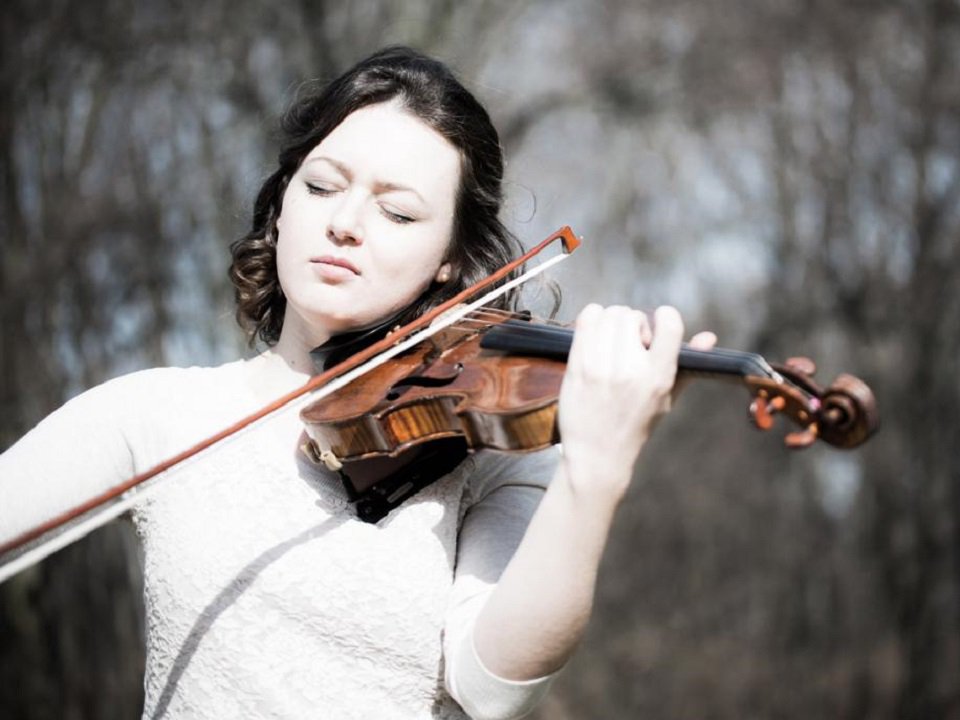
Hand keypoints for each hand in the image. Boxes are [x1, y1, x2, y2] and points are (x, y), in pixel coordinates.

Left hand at [556, 304, 711, 502]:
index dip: (665, 316)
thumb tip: (709, 337)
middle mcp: (630, 369)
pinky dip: (592, 320)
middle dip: (633, 324)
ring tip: (614, 343)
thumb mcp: (667, 399)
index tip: (659, 325)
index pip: (669, 324)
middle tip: (631, 344)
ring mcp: (600, 366)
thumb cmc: (635, 426)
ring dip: (612, 323)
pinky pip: (585, 320)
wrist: (596, 454)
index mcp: (658, 377)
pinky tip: (597, 338)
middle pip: (631, 315)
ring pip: (608, 314)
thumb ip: (687, 366)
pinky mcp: (577, 366)